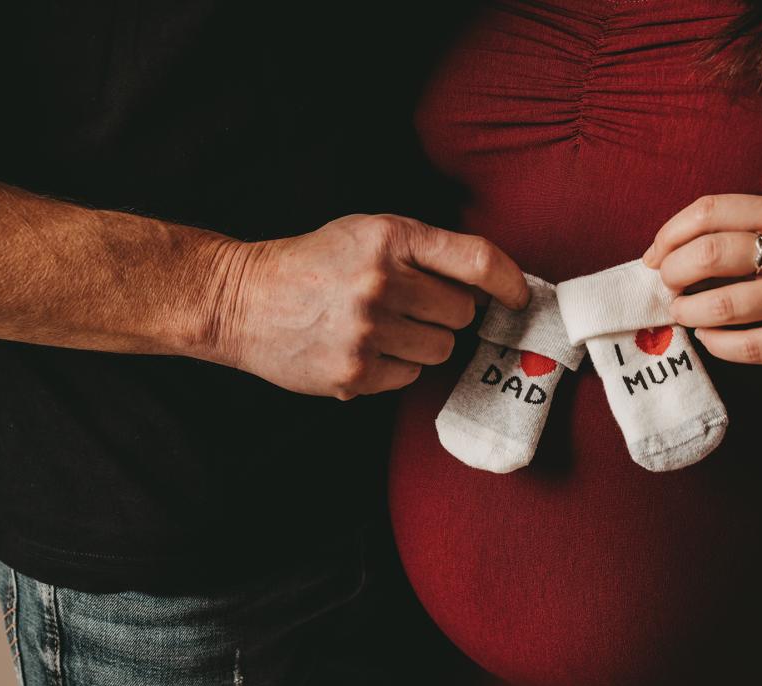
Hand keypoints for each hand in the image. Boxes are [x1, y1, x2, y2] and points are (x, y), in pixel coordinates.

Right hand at [215, 214, 528, 398]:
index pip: (476, 261)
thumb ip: (425, 252)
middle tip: (409, 305)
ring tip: (382, 327)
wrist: (242, 300)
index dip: (509, 282)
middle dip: (445, 312)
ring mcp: (367, 332)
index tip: (519, 297)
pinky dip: (396, 366)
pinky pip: (410, 376)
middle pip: (462, 313)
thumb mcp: (368, 234)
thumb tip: (489, 288)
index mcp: (389, 239)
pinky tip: (363, 348)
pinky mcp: (354, 373)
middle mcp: (380, 283)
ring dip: (423, 342)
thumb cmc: (315, 263)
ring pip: (441, 349)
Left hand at [642, 194, 761, 367]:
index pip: (710, 210)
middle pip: (706, 255)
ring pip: (718, 306)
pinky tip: (712, 338)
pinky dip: (714, 344)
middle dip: (670, 275)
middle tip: (668, 287)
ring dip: (685, 312)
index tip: (654, 256)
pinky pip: (745, 347)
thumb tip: (667, 254)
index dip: (668, 234)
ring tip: (683, 313)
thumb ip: (744, 231)